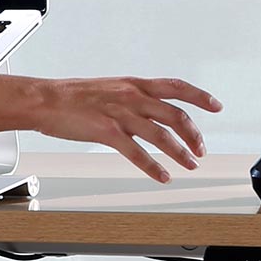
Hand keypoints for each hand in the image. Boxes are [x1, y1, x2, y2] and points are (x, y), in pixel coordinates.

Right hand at [34, 76, 221, 182]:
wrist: (45, 100)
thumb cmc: (71, 96)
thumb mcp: (108, 89)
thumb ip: (129, 98)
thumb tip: (144, 110)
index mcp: (134, 84)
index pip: (177, 87)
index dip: (200, 96)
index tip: (215, 106)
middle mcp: (132, 96)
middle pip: (175, 115)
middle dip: (193, 135)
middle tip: (201, 150)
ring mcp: (121, 114)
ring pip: (161, 135)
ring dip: (180, 152)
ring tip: (189, 165)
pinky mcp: (108, 132)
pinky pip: (137, 153)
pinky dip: (153, 167)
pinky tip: (162, 175)